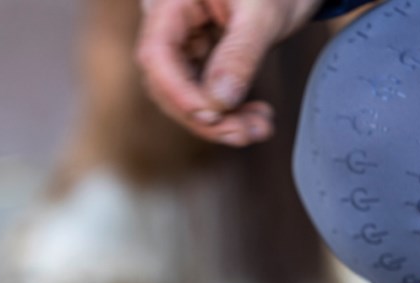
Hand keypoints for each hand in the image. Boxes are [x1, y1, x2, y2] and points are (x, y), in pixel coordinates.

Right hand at [136, 0, 320, 145]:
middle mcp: (169, 22)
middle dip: (205, 115)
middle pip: (167, 82)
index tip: (209, 115)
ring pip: (184, 94)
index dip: (177, 91)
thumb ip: (240, 54)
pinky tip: (253, 119)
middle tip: (242, 133)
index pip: (156, 53)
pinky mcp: (197, 56)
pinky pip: (202, 92)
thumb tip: (219, 102)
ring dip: (219, 121)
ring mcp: (182, 41)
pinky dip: (228, 111)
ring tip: (257, 129)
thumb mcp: (263, 13)